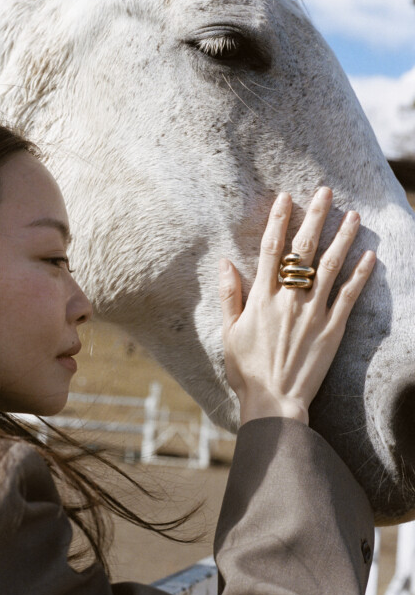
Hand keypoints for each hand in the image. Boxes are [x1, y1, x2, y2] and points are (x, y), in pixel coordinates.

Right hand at [219, 187, 375, 425]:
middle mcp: (288, 300)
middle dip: (315, 218)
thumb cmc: (247, 369)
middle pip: (303, 251)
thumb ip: (229, 296)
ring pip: (330, 267)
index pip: (271, 250)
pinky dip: (360, 275)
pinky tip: (369, 255)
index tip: (285, 198)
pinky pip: (348, 297)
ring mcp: (312, 314)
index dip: (278, 221)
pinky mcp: (332, 329)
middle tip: (326, 192)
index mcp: (261, 299)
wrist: (273, 401)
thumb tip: (225, 262)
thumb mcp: (229, 332)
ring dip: (342, 239)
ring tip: (353, 216)